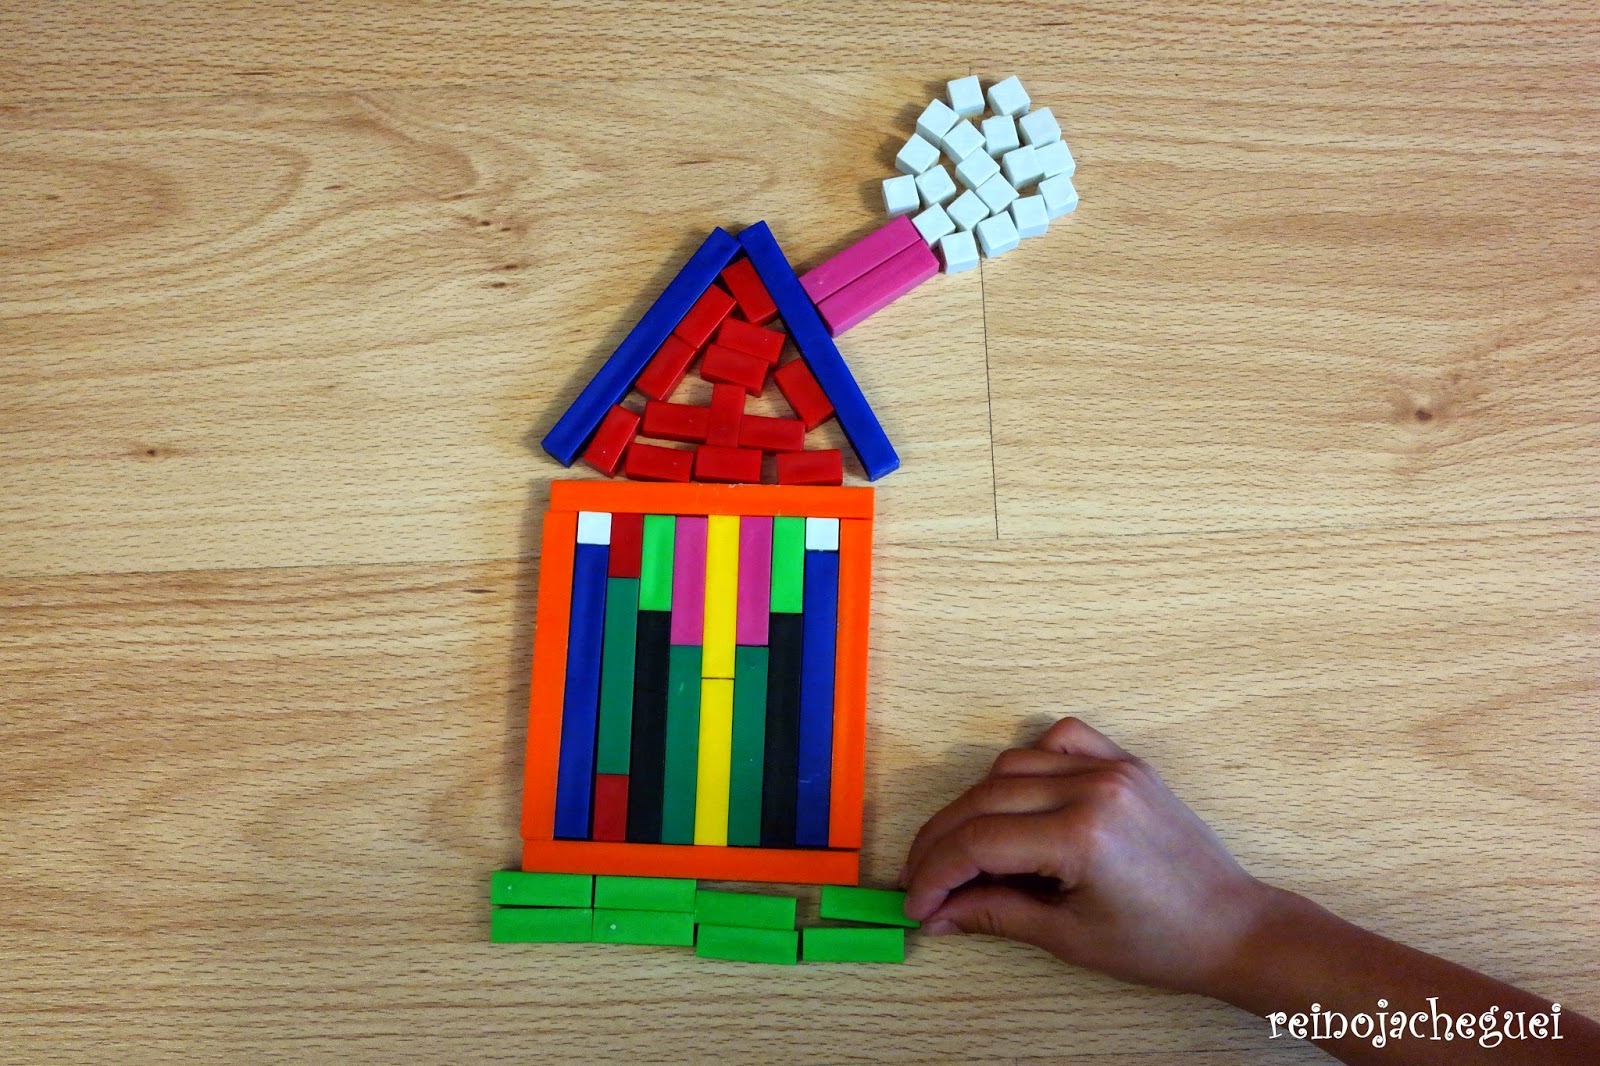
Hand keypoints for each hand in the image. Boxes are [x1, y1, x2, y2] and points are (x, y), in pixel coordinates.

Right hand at [900, 716, 1275, 995]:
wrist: (1232, 929)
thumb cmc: (1161, 943)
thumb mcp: (1068, 938)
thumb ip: (994, 913)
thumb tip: (937, 914)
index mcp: (1082, 835)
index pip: (978, 843)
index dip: (934, 875)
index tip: (915, 904)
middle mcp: (1094, 788)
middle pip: (983, 800)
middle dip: (941, 843)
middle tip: (921, 881)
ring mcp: (1112, 768)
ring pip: (1011, 764)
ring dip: (976, 805)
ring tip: (963, 850)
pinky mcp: (1125, 762)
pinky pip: (1060, 739)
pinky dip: (1027, 762)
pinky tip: (1016, 799)